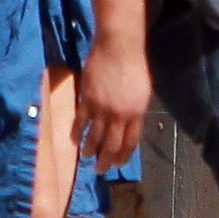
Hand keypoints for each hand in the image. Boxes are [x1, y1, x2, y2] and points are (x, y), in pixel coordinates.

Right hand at [73, 36, 151, 173]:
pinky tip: (75, 140)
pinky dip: (77, 134)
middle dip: (105, 161)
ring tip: (86, 157)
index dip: (123, 157)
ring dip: (89, 150)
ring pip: (94, 138)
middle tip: (100, 169)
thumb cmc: (134, 67)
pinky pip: (80, 123)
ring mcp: (101, 109)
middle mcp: (119, 116)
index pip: (129, 144)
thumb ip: (136, 112)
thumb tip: (129, 128)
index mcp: (136, 114)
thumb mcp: (143, 93)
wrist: (118, 48)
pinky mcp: (87, 100)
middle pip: (111, 146)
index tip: (118, 164)